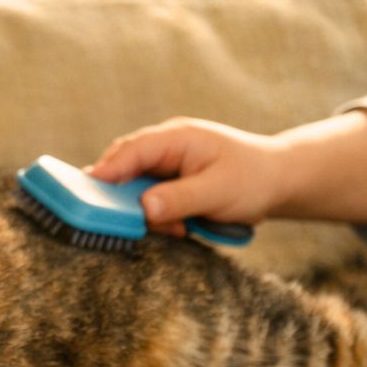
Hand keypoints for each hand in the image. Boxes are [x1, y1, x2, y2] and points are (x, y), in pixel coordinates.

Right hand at [90, 117, 288, 235]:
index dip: (108, 169)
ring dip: (144, 210)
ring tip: (173, 228)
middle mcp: (167, 148)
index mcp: (177, 138)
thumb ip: (180, 198)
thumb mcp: (218, 191)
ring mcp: (167, 165)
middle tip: (117, 219)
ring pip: (134, 186)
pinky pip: (149, 198)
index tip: (87, 187)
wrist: (279, 181)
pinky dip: (157, 216)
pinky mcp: (170, 183)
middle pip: (125, 166)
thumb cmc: (253, 179)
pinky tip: (178, 227)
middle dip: (121, 194)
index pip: (132, 150)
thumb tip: (144, 208)